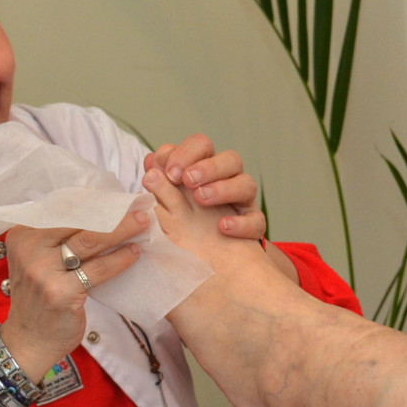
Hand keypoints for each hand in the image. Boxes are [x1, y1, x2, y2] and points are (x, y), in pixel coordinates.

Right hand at [0, 211, 146, 377]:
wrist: (29, 340)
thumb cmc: (42, 295)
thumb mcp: (42, 260)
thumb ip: (62, 237)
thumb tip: (105, 211)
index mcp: (23, 234)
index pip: (64, 209)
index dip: (95, 201)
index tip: (120, 197)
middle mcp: (29, 249)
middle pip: (79, 221)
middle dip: (113, 212)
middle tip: (139, 205)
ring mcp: (43, 272)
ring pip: (90, 241)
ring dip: (121, 230)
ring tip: (143, 223)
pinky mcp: (61, 293)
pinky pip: (98, 270)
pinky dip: (120, 259)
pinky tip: (134, 253)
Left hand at [146, 134, 265, 239]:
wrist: (200, 260)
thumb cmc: (179, 226)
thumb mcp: (164, 204)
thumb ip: (159, 184)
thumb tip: (149, 161)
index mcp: (204, 168)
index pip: (202, 146)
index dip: (186, 153)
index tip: (170, 172)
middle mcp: (228, 180)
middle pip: (230, 159)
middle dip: (208, 167)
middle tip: (187, 180)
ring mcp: (243, 203)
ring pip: (247, 184)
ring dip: (224, 189)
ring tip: (201, 199)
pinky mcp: (253, 226)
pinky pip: (256, 220)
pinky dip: (241, 223)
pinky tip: (222, 227)